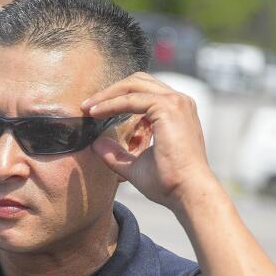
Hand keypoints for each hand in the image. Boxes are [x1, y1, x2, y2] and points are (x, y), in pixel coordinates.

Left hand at [82, 72, 214, 209]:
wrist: (188, 193)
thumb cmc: (169, 184)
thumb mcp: (136, 167)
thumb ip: (117, 154)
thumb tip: (96, 144)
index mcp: (176, 112)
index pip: (143, 93)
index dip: (117, 98)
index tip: (94, 112)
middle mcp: (179, 102)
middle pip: (138, 82)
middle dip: (110, 91)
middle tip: (87, 106)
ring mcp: (176, 102)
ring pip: (133, 85)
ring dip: (107, 94)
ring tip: (87, 108)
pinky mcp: (168, 108)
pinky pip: (131, 99)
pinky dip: (111, 103)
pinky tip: (96, 114)